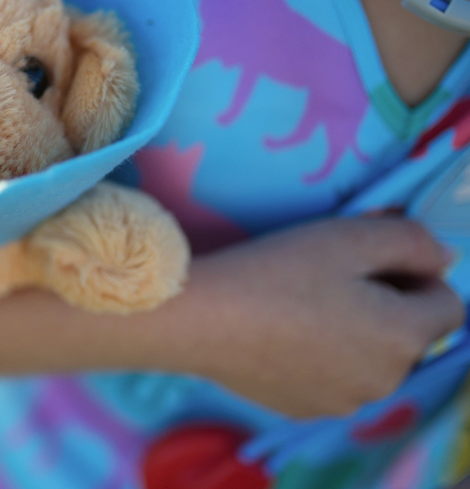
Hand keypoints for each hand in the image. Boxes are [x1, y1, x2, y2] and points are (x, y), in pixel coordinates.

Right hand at [153, 217, 464, 417]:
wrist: (201, 318)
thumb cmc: (278, 269)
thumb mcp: (348, 236)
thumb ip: (411, 240)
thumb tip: (442, 259)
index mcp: (405, 336)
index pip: (448, 303)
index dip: (416, 273)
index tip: (367, 259)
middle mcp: (387, 381)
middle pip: (407, 333)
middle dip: (384, 303)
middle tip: (328, 277)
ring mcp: (345, 402)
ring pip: (369, 358)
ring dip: (354, 332)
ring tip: (300, 306)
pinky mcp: (305, 409)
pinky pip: (334, 378)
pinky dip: (322, 357)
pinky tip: (281, 334)